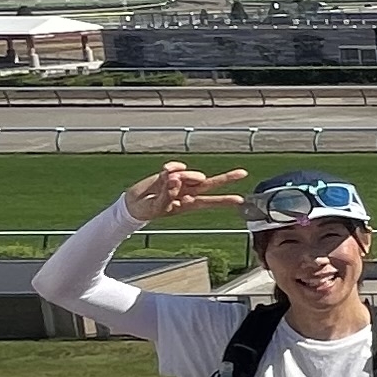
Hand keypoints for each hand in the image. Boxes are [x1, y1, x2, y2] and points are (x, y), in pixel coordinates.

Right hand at [120, 160, 247, 226]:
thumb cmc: (148, 209)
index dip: (224, 200)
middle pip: (210, 183)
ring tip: (169, 181)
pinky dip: (173, 167)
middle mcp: (188, 191)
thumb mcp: (159, 208)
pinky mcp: (170, 172)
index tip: (240, 200)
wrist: (134, 203)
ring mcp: (181, 181)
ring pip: (190, 175)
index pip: (210, 201)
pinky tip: (166, 170)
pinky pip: (177, 166)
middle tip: (242, 173)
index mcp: (189, 204)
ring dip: (182, 176)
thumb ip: (168, 195)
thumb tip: (175, 180)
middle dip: (226, 178)